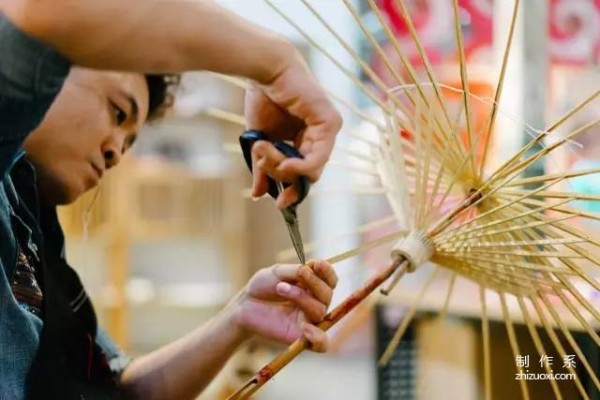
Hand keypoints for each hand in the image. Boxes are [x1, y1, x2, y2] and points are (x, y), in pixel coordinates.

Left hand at [230, 260, 337, 351]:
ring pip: (319, 310)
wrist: (245, 305)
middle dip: (313, 282)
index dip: (327, 272)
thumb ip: (297, 271)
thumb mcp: (278, 272)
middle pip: (327, 294)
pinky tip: (304, 328)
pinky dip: (318, 337)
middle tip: (295, 275)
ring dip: (301, 297)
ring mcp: (309, 321)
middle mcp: (315, 303)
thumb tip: (312, 269)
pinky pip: (321, 344)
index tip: (316, 264)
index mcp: (313, 286)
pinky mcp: (301, 338)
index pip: (331, 280)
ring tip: (280, 288)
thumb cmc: (263, 286)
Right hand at [244, 51, 341, 208]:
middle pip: (306, 176)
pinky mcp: (331, 124)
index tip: (279, 204)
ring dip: (284, 167)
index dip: (292, 191)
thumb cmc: (263, 100)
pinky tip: (286, 163)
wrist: (265, 71)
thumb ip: (262, 168)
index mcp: (305, 142)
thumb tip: (257, 195)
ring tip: (265, 150)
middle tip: (262, 163)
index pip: (303, 175)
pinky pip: (318, 158)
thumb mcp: (260, 143)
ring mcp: (328, 132)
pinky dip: (301, 166)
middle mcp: (319, 138)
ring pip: (311, 170)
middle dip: (282, 176)